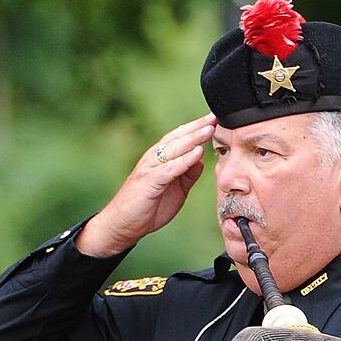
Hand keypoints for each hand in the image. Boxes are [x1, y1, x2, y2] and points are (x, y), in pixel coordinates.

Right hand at [76, 114, 216, 257]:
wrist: (125, 223)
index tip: (215, 121)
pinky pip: (170, 168)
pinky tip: (197, 153)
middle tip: (215, 117)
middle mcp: (155, 158)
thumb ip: (187, 174)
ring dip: (193, 138)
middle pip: (178, 138)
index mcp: (161, 159)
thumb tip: (201, 160)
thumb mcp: (177, 189)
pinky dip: (184, 160)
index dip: (197, 129)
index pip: (180, 139)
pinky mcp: (150, 180)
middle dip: (197, 127)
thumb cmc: (149, 206)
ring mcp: (151, 168)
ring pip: (174, 149)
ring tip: (209, 129)